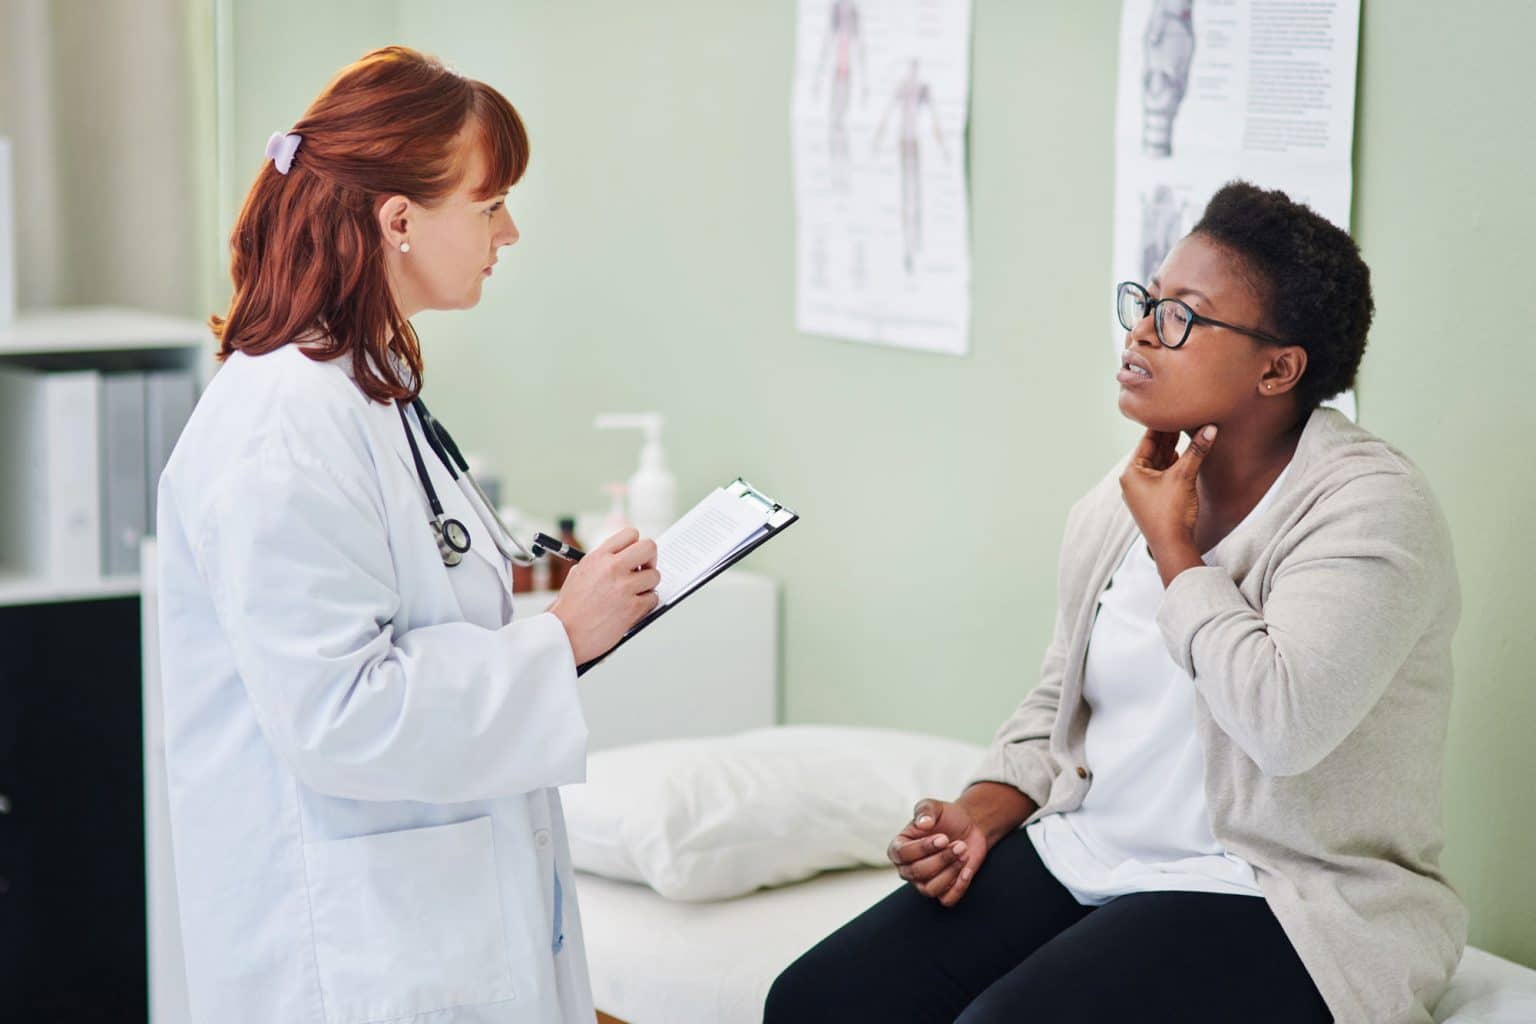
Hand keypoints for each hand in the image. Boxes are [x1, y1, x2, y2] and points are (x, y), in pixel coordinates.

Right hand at [548, 528, 659, 665]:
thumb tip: (625, 557)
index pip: (630, 534)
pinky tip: (634, 607)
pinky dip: (647, 603)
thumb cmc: (570, 608)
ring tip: (635, 593)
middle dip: (650, 558)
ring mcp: (624, 587)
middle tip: (644, 569)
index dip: (636, 544)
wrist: (564, 634)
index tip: (635, 555)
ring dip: (648, 585)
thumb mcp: (580, 573)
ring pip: (655, 576)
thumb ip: (602, 562)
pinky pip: (653, 598)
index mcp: (599, 557)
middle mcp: (613, 568)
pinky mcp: (632, 608)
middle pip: (650, 547)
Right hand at [887, 798, 988, 907]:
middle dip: (942, 859)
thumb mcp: (934, 806)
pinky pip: (947, 899)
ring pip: (931, 889)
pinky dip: (959, 886)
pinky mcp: (943, 892)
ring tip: (963, 852)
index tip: (943, 838)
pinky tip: (967, 869)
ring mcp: (923, 883)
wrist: (969, 827)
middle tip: (959, 844)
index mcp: (899, 848)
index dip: (923, 848)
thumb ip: (925, 811)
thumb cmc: (946, 817)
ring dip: (951, 871)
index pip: (902, 855)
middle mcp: (907, 868)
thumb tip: (923, 824)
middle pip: (917, 872)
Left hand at [1119, 425, 1216, 562]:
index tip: (1172, 408)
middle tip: (1183, 416)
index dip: (1161, 425)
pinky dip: (1174, 464)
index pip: (1147, 441)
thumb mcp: (1184, 476)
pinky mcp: (1154, 500)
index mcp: (1131, 472)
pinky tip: (1184, 454)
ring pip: (1160, 463)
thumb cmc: (1172, 513)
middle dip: (1169, 436)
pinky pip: (1164, 476)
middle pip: (1153, 451)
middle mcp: (1133, 481)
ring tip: (1186, 431)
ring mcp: (1143, 492)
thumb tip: (1211, 428)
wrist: (1173, 547)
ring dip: (1173, 450)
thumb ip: (1196, 450)